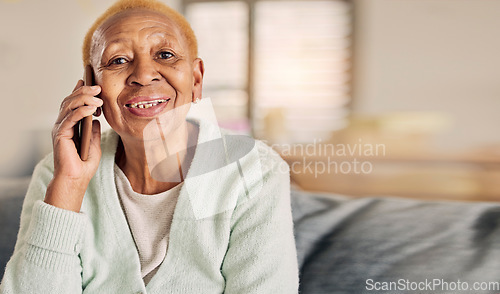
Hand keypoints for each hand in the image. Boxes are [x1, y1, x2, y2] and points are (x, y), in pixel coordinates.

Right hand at [44, 80, 102, 211]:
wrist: (76, 179)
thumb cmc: (84, 164)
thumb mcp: (94, 144)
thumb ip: (93, 131)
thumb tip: (95, 119)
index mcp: (70, 125)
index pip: (73, 104)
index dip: (80, 91)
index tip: (90, 81)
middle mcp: (63, 125)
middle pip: (70, 101)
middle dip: (84, 91)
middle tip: (98, 87)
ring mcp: (60, 129)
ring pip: (69, 106)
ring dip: (84, 99)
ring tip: (98, 96)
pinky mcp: (61, 135)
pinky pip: (71, 118)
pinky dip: (81, 111)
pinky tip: (91, 108)